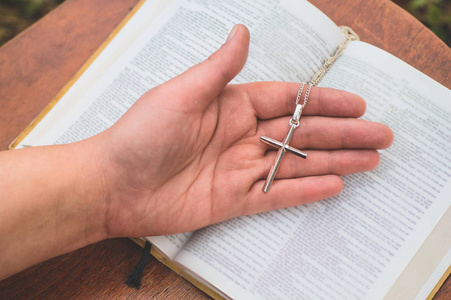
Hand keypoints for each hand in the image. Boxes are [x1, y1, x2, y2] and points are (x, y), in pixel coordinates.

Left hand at [94, 25, 392, 237]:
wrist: (114, 185)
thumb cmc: (140, 135)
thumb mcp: (181, 94)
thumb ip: (219, 69)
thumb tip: (242, 32)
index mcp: (231, 106)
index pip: (289, 101)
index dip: (325, 103)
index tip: (356, 105)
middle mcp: (241, 136)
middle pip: (302, 133)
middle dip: (342, 134)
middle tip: (379, 136)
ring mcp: (240, 169)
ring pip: (296, 164)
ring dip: (333, 162)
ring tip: (369, 161)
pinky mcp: (234, 200)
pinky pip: (276, 194)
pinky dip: (305, 191)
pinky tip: (333, 186)